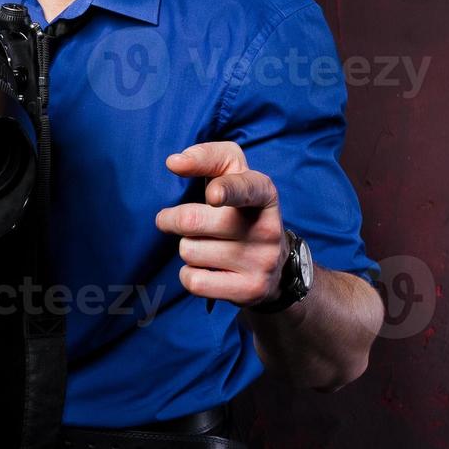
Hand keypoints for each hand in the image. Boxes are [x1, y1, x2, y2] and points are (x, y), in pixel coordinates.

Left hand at [154, 141, 287, 308]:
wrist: (276, 265)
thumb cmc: (240, 210)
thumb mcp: (234, 176)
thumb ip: (208, 158)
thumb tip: (174, 162)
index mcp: (264, 193)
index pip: (245, 187)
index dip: (227, 190)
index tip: (212, 194)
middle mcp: (267, 227)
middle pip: (193, 220)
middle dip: (173, 219)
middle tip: (175, 220)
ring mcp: (261, 261)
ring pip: (189, 250)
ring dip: (186, 247)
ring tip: (207, 246)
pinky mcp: (250, 289)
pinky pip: (194, 280)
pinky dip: (190, 274)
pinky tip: (208, 268)